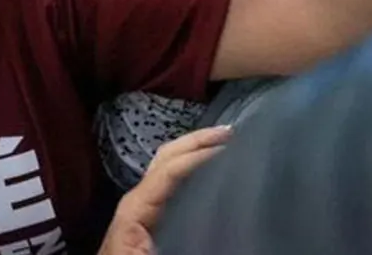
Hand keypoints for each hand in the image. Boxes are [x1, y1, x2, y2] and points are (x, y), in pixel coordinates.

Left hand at [97, 126, 230, 254]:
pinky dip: (192, 172)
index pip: (169, 170)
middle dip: (197, 141)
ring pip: (168, 169)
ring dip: (195, 152)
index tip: (233, 145)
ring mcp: (142, 210)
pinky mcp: (148, 222)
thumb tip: (223, 229)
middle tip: (235, 133)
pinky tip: (212, 174)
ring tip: (229, 145)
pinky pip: (172, 187)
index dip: (199, 153)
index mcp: (136, 210)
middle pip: (166, 158)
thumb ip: (186, 238)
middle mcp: (137, 202)